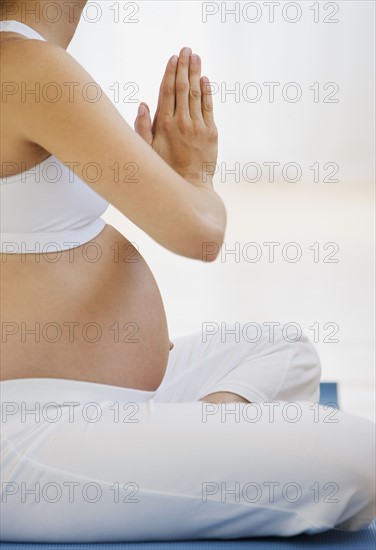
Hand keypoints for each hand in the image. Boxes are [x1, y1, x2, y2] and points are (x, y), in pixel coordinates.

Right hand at [134, 47, 217, 185]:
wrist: (189, 187)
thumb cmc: (165, 170)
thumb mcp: (146, 151)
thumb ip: (142, 127)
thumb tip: (143, 105)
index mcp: (164, 124)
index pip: (167, 91)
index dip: (170, 72)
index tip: (173, 58)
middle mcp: (181, 121)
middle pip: (183, 87)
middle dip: (184, 67)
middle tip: (186, 50)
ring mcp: (198, 126)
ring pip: (196, 94)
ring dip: (196, 73)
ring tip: (196, 57)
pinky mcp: (211, 133)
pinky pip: (209, 107)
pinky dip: (207, 91)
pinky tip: (205, 79)